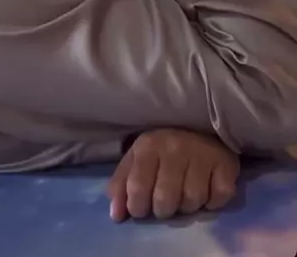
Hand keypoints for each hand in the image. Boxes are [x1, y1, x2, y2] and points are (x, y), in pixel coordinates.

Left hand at [107, 129, 239, 221]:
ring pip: (192, 201)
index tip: (141, 208)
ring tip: (185, 194)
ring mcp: (202, 154)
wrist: (200, 126)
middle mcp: (174, 148)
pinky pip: (219, 197)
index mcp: (148, 146)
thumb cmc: (163, 148)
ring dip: (188, 206)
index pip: (137, 188)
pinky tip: (207, 190)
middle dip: (163, 210)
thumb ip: (122, 184)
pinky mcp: (226, 164)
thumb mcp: (137, 159)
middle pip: (165, 200)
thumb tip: (116, 214)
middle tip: (165, 203)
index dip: (137, 207)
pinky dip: (213, 201)